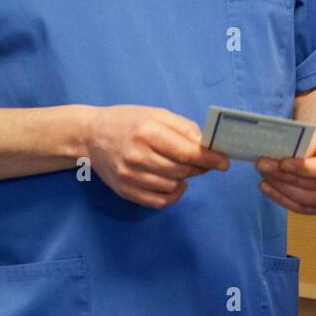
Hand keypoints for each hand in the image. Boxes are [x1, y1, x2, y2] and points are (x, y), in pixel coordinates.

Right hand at [85, 104, 229, 208]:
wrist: (91, 135)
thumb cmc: (128, 121)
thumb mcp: (157, 114)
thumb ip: (185, 128)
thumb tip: (208, 146)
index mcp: (147, 132)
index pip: (187, 152)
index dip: (210, 159)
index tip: (224, 163)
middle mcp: (137, 156)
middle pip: (182, 170)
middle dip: (199, 167)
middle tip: (203, 162)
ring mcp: (129, 176)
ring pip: (172, 186)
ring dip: (185, 179)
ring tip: (182, 168)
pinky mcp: (125, 191)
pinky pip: (159, 202)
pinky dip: (173, 195)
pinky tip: (175, 184)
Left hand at [256, 125, 315, 214]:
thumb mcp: (315, 134)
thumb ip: (300, 146)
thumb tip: (274, 158)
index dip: (304, 168)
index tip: (282, 163)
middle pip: (312, 185)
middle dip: (283, 176)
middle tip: (262, 165)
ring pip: (304, 200)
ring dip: (279, 188)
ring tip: (263, 175)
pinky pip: (301, 208)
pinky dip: (281, 198)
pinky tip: (267, 187)